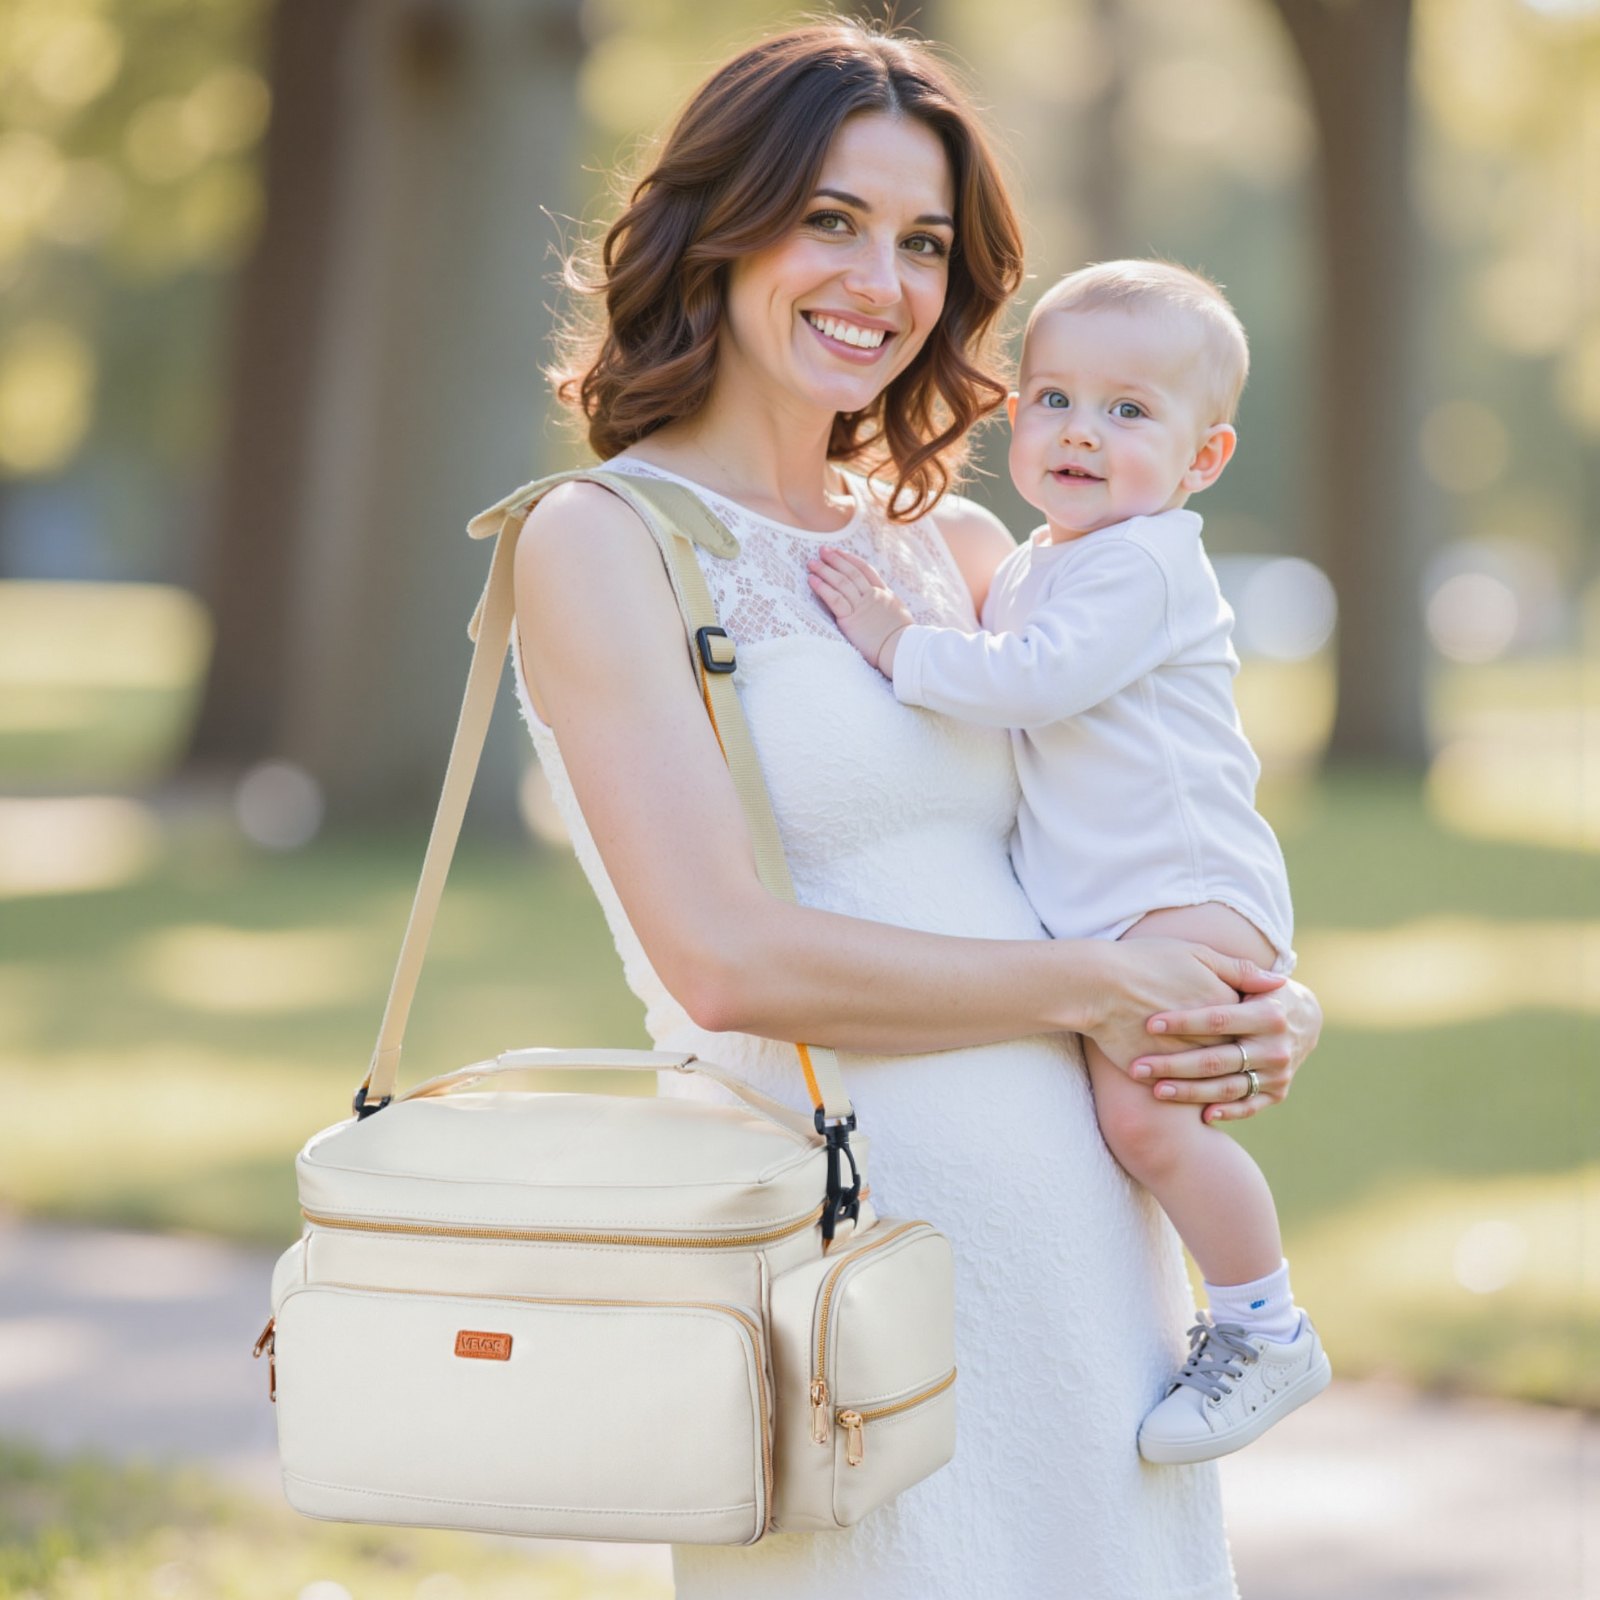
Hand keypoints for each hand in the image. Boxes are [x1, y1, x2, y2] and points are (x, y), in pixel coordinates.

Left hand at [807, 546, 915, 675]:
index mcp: (885, 594)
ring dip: (825, 570)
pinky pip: (834, 599)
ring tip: (812, 563)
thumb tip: (885, 608)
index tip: (840, 552)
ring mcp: (862, 606)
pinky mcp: (851, 619)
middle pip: (851, 572)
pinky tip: (812, 580)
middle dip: (836, 560)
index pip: (866, 570)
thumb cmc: (904, 639)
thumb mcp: (899, 615)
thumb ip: (888, 607)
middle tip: (822, 550)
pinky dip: (822, 588)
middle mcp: (873, 596)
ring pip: (841, 582)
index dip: (851, 559)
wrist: (902, 649)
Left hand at [1128, 973, 1321, 1125]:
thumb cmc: (1263, 993)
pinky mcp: (1277, 1092)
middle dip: (1174, 1065)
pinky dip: (1226, 1112)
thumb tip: (1221, 964)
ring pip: (1227, 1088)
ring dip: (1190, 1092)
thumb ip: (1237, 971)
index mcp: (1268, 1014)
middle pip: (1216, 1060)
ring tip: (1156, 1090)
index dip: (1183, 1022)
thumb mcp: (1255, 979)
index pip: (1218, 1020)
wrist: (1304, 1020)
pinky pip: (1249, 1107)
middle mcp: (1275, 1048)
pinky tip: (1199, 1115)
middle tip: (1139, 1067)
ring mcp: (1277, 1074)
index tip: (1149, 1025)